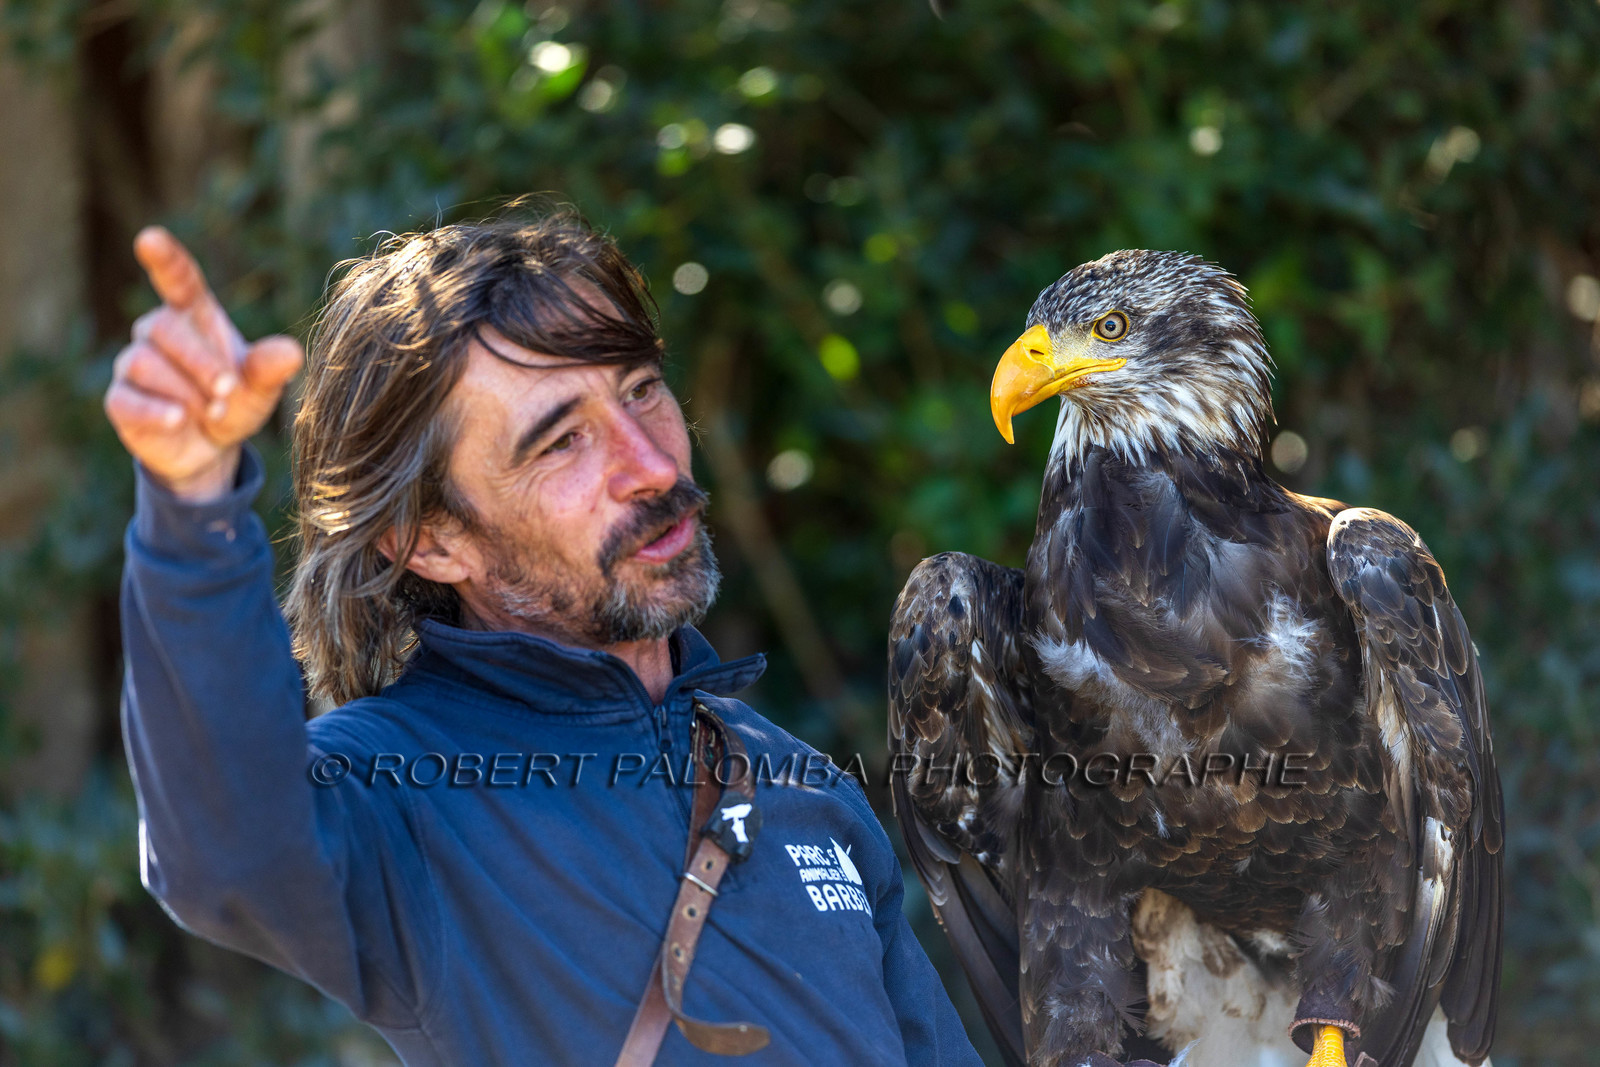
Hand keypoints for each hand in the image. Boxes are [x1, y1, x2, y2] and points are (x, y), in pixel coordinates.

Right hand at [104, 227, 303, 501]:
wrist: (211, 448)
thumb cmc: (235, 401)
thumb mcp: (261, 387)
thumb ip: (270, 368)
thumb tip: (292, 352)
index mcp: (193, 315)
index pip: (177, 277)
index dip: (165, 258)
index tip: (149, 238)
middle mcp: (157, 331)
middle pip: (164, 328)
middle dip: (200, 361)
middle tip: (229, 390)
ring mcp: (133, 364)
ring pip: (144, 363)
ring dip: (186, 392)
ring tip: (214, 413)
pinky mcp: (119, 400)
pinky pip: (127, 399)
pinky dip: (156, 411)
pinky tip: (179, 420)